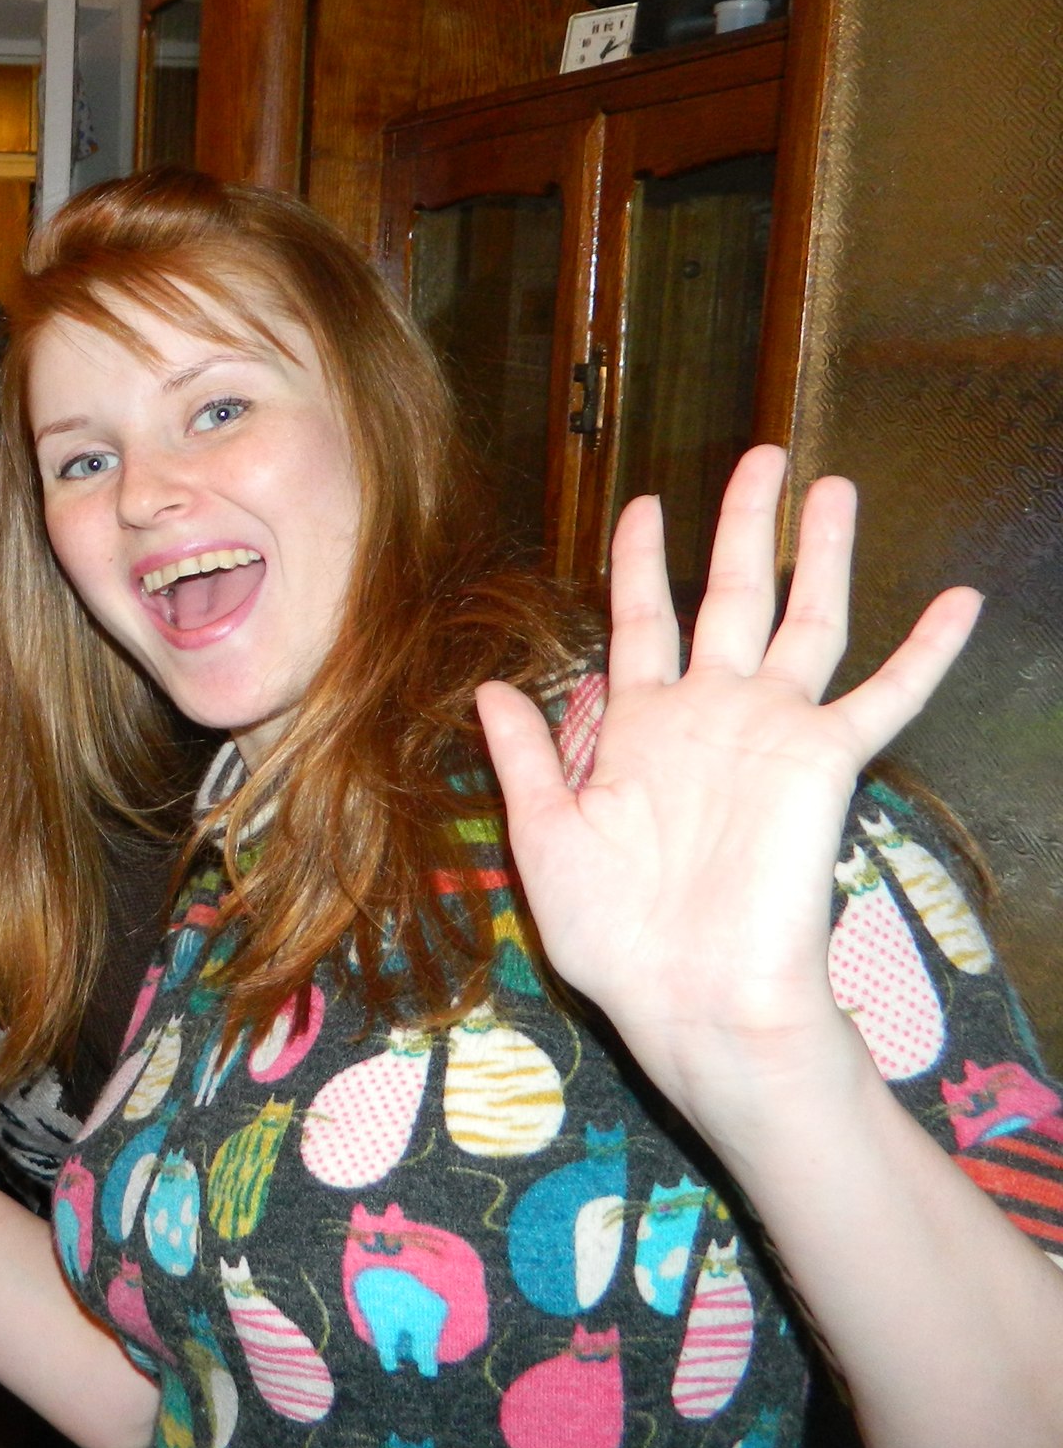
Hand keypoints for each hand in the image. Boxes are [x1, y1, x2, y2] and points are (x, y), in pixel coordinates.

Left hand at [477, 447, 979, 1139]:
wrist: (687, 995)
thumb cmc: (615, 932)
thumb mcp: (544, 834)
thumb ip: (526, 755)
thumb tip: (489, 685)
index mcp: (641, 726)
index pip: (641, 616)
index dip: (640, 560)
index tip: (643, 503)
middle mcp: (710, 713)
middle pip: (731, 593)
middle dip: (742, 523)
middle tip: (761, 452)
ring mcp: (771, 731)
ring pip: (805, 618)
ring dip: (820, 552)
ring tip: (834, 485)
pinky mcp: (825, 761)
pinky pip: (886, 695)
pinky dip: (924, 650)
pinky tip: (958, 599)